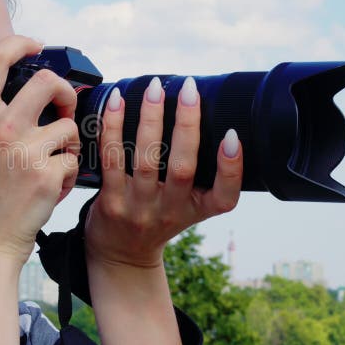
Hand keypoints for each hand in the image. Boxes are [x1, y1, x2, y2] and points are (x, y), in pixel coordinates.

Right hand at [0, 35, 80, 265]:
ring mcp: (25, 151)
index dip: (20, 44)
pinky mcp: (48, 175)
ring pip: (67, 126)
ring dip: (66, 144)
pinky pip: (72, 160)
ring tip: (53, 163)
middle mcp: (0, 129)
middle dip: (63, 91)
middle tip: (63, 108)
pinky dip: (67, 174)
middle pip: (47, 81)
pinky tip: (52, 187)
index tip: (36, 47)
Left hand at [85, 76, 242, 267]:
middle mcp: (170, 211)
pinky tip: (116, 102)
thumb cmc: (158, 218)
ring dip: (150, 119)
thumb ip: (200, 175)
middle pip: (182, 168)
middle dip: (187, 125)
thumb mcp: (187, 205)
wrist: (121, 255)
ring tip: (154, 89)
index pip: (225, 197)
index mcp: (196, 210)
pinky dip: (113, 127)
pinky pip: (112, 159)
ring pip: (146, 160)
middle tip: (190, 90)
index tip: (233, 135)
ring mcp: (138, 208)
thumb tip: (202, 116)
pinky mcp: (110, 202)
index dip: (232, 168)